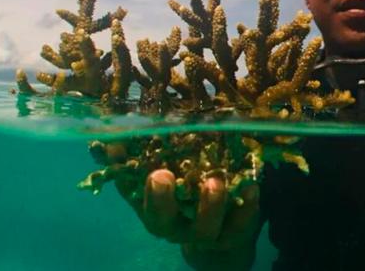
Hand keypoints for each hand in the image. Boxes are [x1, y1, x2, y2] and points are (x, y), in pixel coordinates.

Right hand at [104, 144, 261, 269]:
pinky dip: (247, 206)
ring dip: (207, 205)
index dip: (123, 173)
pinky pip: (240, 225)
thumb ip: (144, 152)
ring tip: (214, 181)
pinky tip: (253, 187)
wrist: (222, 233)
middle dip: (160, 199)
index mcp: (151, 207)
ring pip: (203, 228)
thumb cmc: (189, 192)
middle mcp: (173, 226)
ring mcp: (203, 233)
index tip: (121, 151)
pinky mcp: (233, 235)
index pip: (131, 193)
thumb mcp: (167, 170)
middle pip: (161, 220)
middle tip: (161, 175)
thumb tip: (112, 130)